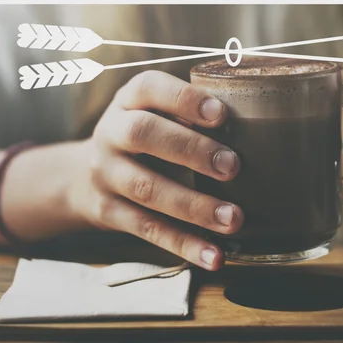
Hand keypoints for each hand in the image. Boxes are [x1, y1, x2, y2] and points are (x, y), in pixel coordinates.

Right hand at [65, 71, 243, 269]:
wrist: (86, 175)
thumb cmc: (144, 135)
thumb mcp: (154, 111)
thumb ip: (188, 112)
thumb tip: (255, 123)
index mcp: (129, 99)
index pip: (149, 87)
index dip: (184, 99)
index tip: (221, 114)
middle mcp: (111, 132)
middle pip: (143, 134)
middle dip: (191, 149)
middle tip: (232, 166)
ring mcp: (106, 173)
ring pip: (147, 188)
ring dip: (193, 205)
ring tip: (233, 218)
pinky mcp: (109, 211)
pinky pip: (147, 229)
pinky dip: (183, 244)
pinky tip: (214, 255)